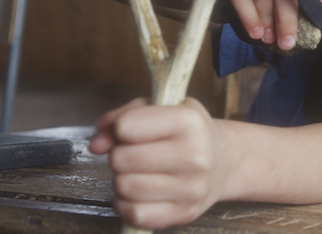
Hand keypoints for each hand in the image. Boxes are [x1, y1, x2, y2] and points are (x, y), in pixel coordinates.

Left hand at [89, 98, 226, 228]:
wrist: (224, 161)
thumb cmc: (186, 132)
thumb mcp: (160, 108)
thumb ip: (121, 116)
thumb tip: (96, 144)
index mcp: (189, 121)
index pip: (126, 126)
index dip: (119, 128)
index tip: (130, 130)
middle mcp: (195, 155)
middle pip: (121, 158)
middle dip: (120, 155)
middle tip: (135, 153)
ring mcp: (191, 188)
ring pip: (124, 187)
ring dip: (123, 179)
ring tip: (138, 172)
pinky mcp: (185, 213)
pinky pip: (135, 214)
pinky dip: (127, 204)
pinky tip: (139, 193)